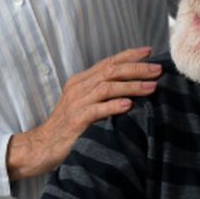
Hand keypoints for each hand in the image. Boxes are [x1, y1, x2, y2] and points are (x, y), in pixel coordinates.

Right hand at [7, 47, 162, 178]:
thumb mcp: (82, 104)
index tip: (149, 52)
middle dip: (136, 69)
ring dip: (131, 86)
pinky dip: (114, 106)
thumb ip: (100, 94)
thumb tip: (130, 88)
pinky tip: (129, 105)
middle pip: (110, 71)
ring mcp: (76, 104)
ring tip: (151, 87)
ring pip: (107, 87)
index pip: (107, 62)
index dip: (129, 56)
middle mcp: (78, 88)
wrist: (41, 147)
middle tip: (158, 70)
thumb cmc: (67, 127)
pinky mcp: (75, 121)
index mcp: (80, 81)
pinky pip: (97, 109)